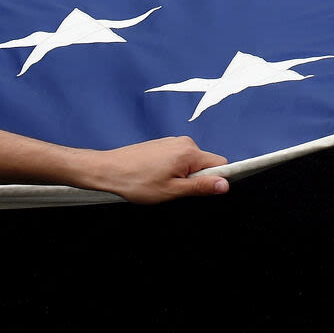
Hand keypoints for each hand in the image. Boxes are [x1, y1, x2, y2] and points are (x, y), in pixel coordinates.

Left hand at [79, 136, 228, 203]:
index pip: (221, 164)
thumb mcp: (172, 190)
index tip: (200, 189)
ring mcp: (172, 142)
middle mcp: (184, 143)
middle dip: (195, 178)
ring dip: (182, 174)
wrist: (108, 169)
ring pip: (191, 161)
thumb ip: (201, 187)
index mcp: (189, 153)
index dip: (216, 179)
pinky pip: (179, 157)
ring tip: (160, 182)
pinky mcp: (163, 144)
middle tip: (173, 188)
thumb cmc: (136, 181)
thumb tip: (225, 184)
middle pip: (206, 162)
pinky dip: (172, 168)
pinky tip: (155, 175)